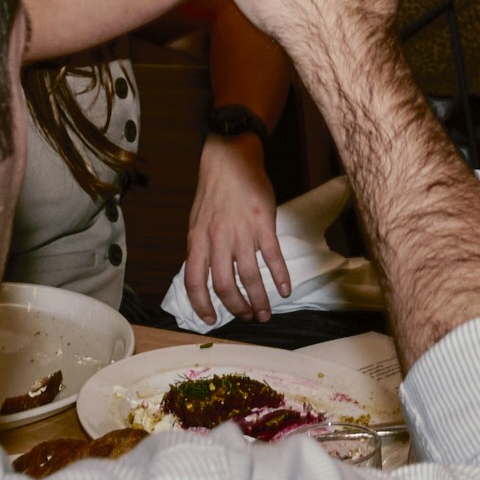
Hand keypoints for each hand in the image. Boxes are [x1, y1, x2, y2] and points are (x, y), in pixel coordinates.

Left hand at [181, 133, 292, 323]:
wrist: (230, 160)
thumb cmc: (214, 191)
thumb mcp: (197, 221)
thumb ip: (201, 248)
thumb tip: (204, 275)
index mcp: (198, 240)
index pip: (194, 282)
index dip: (201, 305)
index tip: (210, 319)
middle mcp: (217, 239)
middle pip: (224, 285)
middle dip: (236, 307)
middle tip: (246, 317)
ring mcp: (241, 232)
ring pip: (249, 276)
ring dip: (259, 300)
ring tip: (265, 313)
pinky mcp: (263, 223)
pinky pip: (272, 256)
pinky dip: (280, 277)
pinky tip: (285, 290)